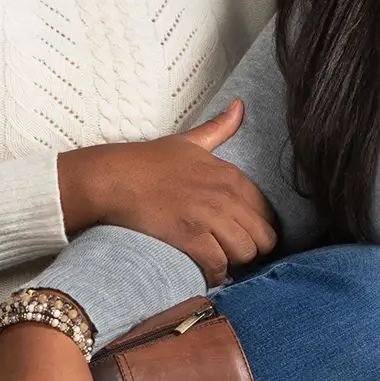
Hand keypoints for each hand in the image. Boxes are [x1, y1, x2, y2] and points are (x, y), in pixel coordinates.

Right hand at [57, 100, 276, 284]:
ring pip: (246, 254)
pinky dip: (214, 274)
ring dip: (234, 264)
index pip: (267, 213)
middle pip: (263, 238)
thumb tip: (240, 106)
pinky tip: (204, 271)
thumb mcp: (189, 141)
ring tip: (218, 261)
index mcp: (230, 175)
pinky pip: (219, 266)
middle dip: (251, 250)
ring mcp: (209, 216)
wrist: (111, 179)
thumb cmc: (147, 162)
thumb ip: (219, 128)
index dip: (257, 229)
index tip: (240, 235)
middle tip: (230, 253)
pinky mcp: (190, 237)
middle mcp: (225, 195)